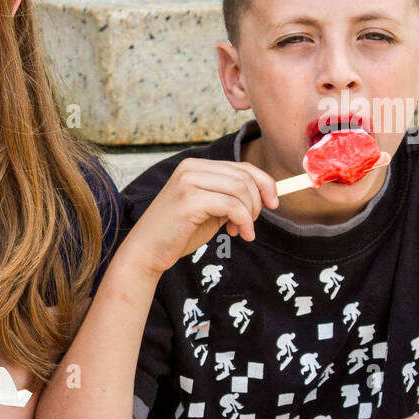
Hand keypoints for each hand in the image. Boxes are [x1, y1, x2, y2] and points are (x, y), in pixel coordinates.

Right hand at [127, 158, 278, 278]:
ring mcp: (188, 182)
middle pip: (244, 177)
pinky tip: (240, 234)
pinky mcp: (188, 200)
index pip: (242, 167)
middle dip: (257, 202)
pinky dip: (244, 221)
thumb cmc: (178, 233)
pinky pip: (232, 205)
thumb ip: (230, 197)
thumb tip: (266, 193)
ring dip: (249, 213)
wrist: (146, 251)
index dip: (264, 183)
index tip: (273, 203)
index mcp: (195, 166)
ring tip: (241, 231)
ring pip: (241, 189)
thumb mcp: (209, 209)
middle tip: (250, 224)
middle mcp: (191, 168)